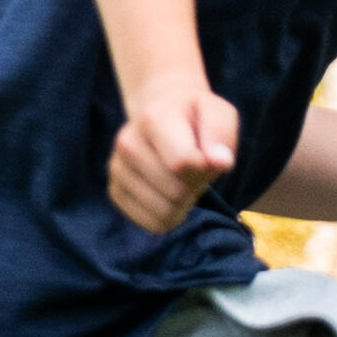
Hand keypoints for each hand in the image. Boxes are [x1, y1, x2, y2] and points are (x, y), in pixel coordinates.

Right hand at [108, 68, 242, 235]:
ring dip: (183, 202)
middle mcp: (127, 143)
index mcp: (152, 119)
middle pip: (176, 192)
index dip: (206, 168)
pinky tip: (169, 191)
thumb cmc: (194, 116)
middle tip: (196, 166)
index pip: (183, 163)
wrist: (160, 112)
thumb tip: (221, 162)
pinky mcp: (115, 191)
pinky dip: (169, 215)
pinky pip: (152, 223)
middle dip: (195, 185)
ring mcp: (117, 169)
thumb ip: (221, 133)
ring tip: (182, 176)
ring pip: (164, 212)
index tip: (208, 155)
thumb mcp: (218, 112)